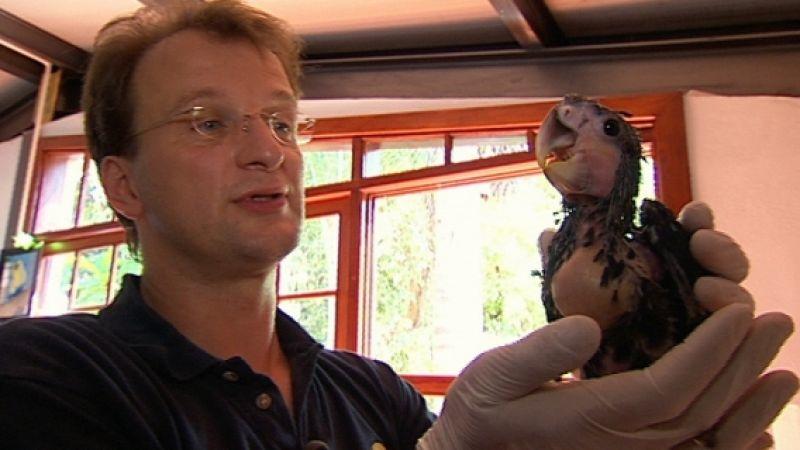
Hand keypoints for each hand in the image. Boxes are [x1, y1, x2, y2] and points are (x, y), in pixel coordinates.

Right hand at [418, 307, 795, 449]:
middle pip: (702, 408)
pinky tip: (757, 428)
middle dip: (744, 363)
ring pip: (706, 433)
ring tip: (784, 368)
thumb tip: (590, 326)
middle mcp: (623, 443)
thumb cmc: (482, 410)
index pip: (671, 385)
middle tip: (777, 321)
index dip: (710, 349)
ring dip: (749, 399)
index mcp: (594, 418)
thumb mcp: (494, 374)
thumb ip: (538, 354)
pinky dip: (731, 438)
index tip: (738, 311)